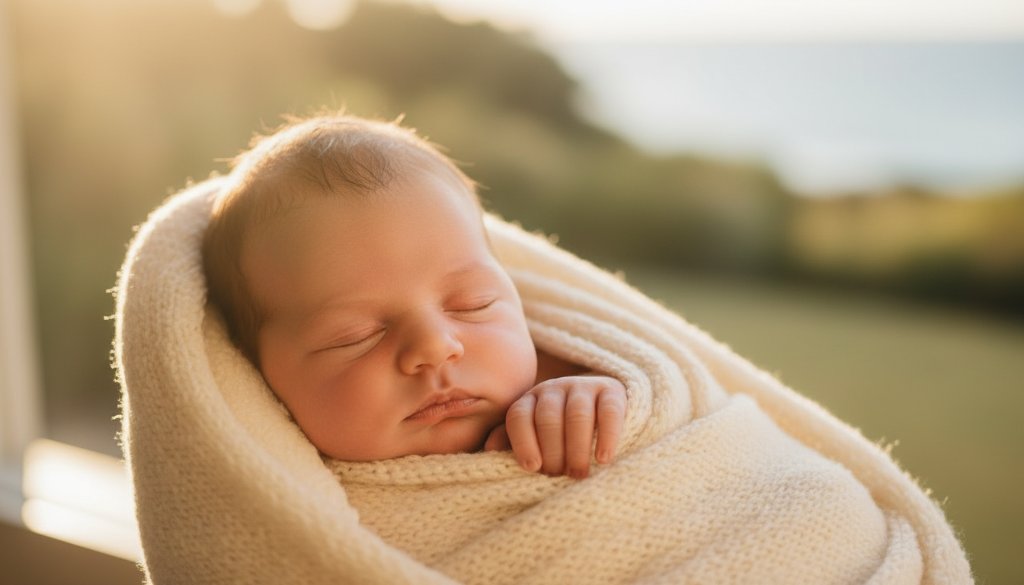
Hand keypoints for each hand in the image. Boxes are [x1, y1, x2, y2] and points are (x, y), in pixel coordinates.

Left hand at [485, 375, 626, 478]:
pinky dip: (606, 436)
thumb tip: (489, 449)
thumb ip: (512, 440)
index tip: (532, 468)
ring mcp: (583, 386)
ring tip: (578, 474)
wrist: (604, 409)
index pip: (519, 416)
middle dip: (552, 451)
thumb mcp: (534, 434)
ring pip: (577, 414)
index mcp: (530, 399)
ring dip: (576, 448)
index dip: (523, 442)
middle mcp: (554, 388)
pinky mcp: (612, 390)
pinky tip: (603, 459)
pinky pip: (609, 411)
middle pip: (548, 417)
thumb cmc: (561, 432)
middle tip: (559, 476)